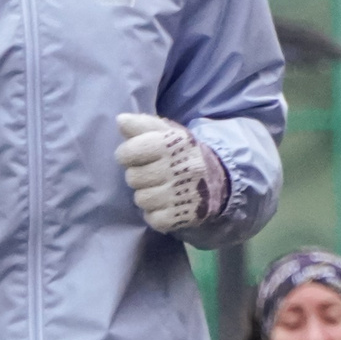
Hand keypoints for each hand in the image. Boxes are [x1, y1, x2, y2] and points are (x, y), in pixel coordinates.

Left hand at [116, 114, 228, 233]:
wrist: (219, 178)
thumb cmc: (183, 153)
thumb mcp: (167, 132)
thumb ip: (143, 125)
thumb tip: (120, 120)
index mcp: (173, 144)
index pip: (129, 152)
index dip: (128, 154)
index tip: (137, 155)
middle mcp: (179, 168)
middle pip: (132, 178)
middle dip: (139, 176)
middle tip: (152, 174)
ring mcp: (182, 194)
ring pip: (141, 199)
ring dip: (147, 195)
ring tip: (159, 189)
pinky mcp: (183, 215)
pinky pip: (153, 219)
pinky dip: (156, 214)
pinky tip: (166, 204)